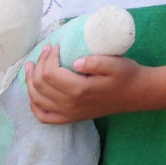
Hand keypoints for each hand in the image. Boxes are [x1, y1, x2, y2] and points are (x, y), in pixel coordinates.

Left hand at [26, 46, 147, 124]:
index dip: (48, 58)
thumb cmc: (126, 75)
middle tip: (46, 50)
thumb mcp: (116, 64)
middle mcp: (70, 104)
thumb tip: (75, 61)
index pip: (50, 73)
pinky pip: (43, 116)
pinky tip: (34, 93)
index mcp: (80, 89)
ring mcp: (68, 113)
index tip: (56, 46)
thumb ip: (96, 62)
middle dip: (39, 65)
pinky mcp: (69, 118)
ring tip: (32, 66)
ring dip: (30, 81)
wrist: (135, 94)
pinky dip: (34, 104)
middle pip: (40, 85)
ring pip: (36, 99)